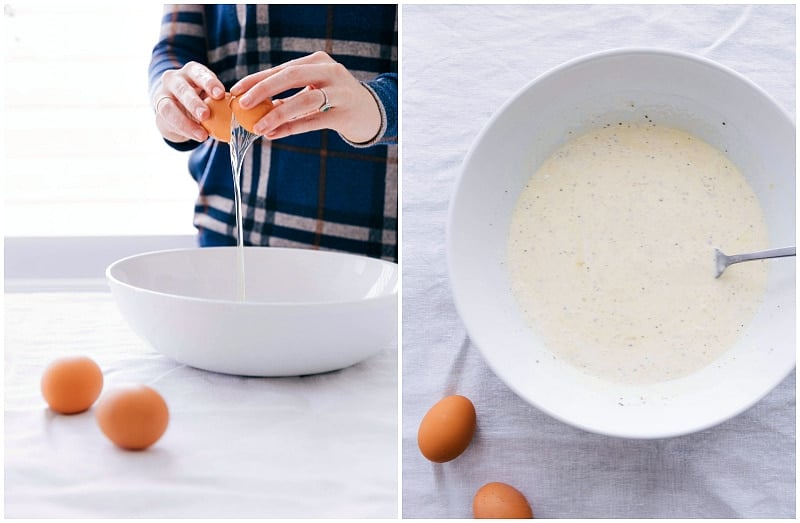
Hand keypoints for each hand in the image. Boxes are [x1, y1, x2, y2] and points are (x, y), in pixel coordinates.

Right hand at [152, 61, 226, 142]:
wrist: (175, 106)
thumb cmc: (200, 98)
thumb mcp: (209, 94)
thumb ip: (220, 100)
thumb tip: (244, 114)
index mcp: (192, 71)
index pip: (199, 73)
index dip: (209, 83)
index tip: (220, 94)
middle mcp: (175, 79)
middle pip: (182, 88)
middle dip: (194, 102)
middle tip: (206, 115)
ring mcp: (163, 93)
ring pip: (170, 106)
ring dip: (186, 121)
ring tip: (202, 134)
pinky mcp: (159, 109)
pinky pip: (169, 121)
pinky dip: (185, 129)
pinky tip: (197, 136)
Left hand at [230, 52, 381, 142]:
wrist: (370, 112)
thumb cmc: (334, 100)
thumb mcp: (314, 91)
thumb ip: (288, 97)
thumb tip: (253, 109)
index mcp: (318, 61)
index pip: (282, 68)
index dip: (257, 79)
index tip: (236, 90)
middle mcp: (330, 72)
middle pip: (291, 76)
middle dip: (263, 89)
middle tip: (243, 104)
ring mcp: (339, 92)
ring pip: (304, 100)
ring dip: (277, 114)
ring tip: (258, 127)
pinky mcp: (344, 114)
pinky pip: (313, 121)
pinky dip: (291, 127)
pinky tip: (274, 133)